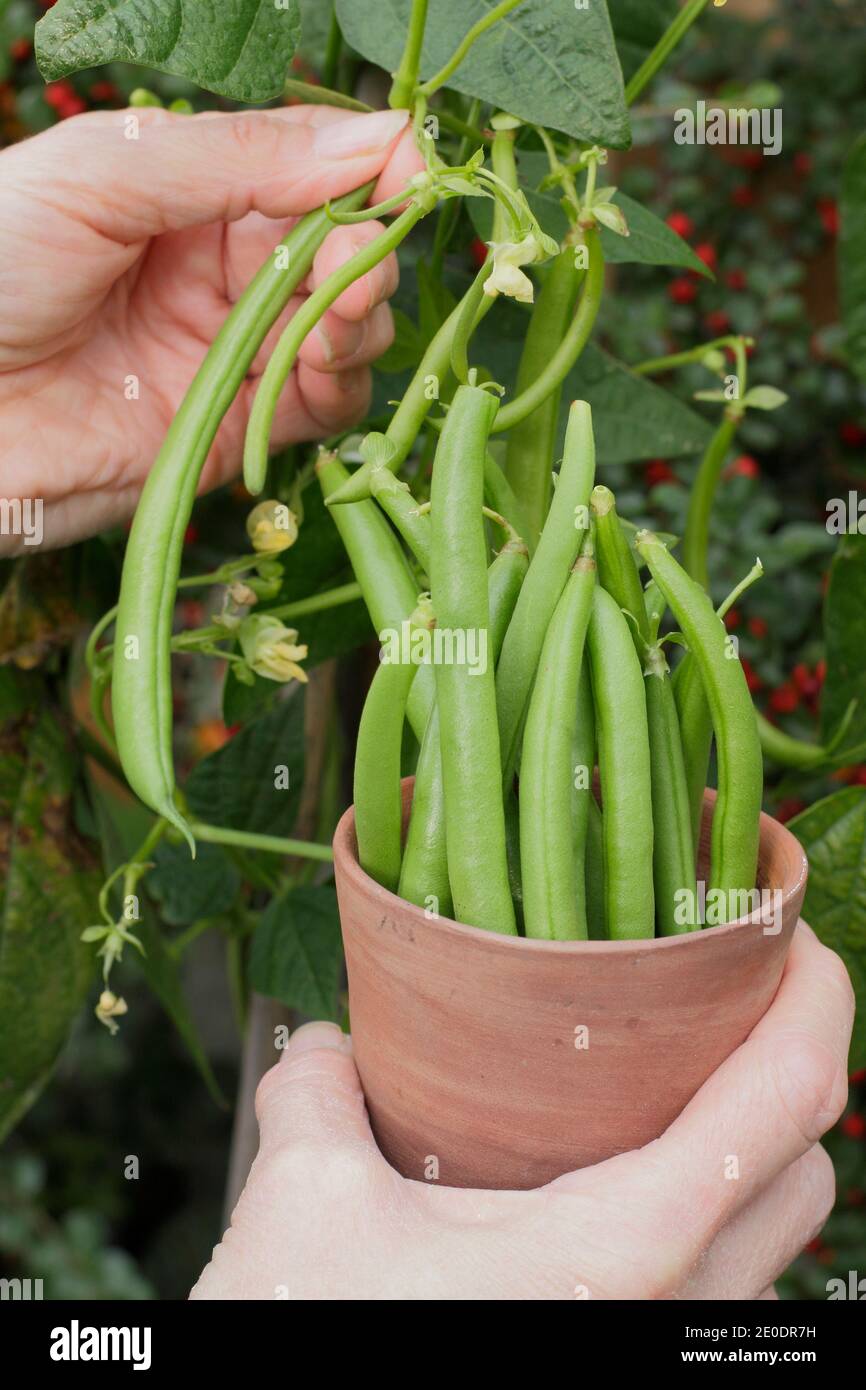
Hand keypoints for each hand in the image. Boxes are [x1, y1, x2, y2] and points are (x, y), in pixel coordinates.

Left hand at [0, 105, 420, 551]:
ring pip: (347, 328)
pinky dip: (341, 383)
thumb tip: (377, 136)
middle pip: (343, 250)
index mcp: (190, 190)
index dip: (372, 168)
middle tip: (357, 269)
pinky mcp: (237, 429)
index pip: (311, 168)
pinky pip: (322, 404)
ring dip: (362, 319)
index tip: (412, 174)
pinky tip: (321, 367)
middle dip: (368, 251)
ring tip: (338, 319)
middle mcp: (222, 269)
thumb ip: (238, 156)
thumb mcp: (104, 174)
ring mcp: (233, 350)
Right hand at [191, 922, 852, 1300]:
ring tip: (675, 1090)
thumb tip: (320, 1045)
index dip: (817, 1002)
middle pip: (806, 1169)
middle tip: (725, 1004)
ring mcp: (665, 1349)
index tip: (798, 938)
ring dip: (753, 1153)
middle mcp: (678, 1308)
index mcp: (630, 1244)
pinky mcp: (631, 1363)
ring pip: (775, 1241)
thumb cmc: (330, 1335)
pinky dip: (708, 1218)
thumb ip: (316, 1095)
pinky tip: (615, 1187)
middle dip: (792, 1072)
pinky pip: (722, 1290)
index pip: (785, 1098)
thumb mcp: (307, 1204)